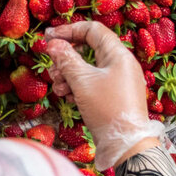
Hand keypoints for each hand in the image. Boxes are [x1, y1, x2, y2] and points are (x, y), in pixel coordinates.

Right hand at [45, 22, 163, 168]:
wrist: (126, 145)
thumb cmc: (107, 109)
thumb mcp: (82, 82)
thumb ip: (66, 59)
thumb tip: (53, 44)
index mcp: (118, 55)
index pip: (92, 30)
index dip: (69, 30)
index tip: (49, 37)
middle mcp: (121, 64)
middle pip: (88, 49)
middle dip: (66, 57)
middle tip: (52, 67)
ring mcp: (118, 81)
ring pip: (88, 67)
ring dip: (69, 73)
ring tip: (58, 86)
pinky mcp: (114, 96)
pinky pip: (92, 83)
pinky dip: (78, 86)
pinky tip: (67, 95)